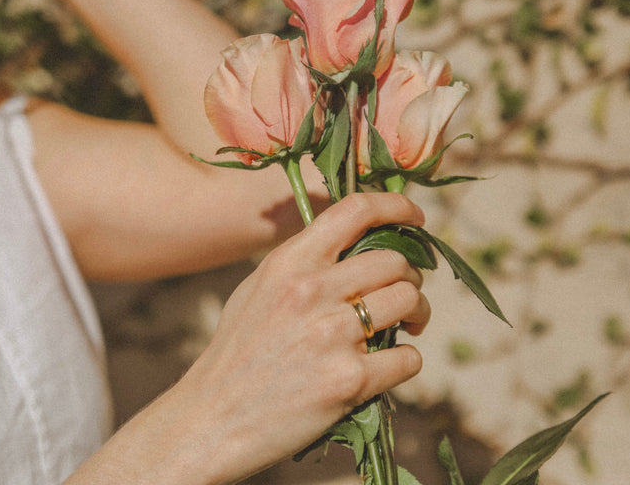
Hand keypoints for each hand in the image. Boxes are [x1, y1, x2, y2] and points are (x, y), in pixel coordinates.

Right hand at [179, 192, 431, 482]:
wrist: (211, 421)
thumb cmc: (237, 355)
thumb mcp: (257, 290)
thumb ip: (301, 264)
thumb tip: (354, 245)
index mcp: (288, 262)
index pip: (355, 210)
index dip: (396, 207)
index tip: (415, 220)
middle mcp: (310, 290)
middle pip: (395, 262)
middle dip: (412, 277)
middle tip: (406, 297)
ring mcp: (331, 335)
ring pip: (409, 301)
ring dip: (417, 314)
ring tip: (406, 328)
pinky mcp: (348, 380)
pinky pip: (407, 357)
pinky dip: (406, 360)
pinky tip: (386, 367)